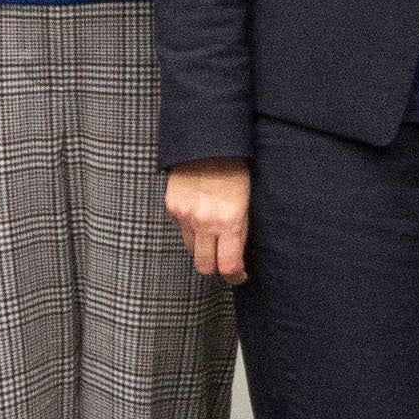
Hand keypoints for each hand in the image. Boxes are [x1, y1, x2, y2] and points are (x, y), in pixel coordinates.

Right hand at [165, 161, 252, 282]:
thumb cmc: (235, 170)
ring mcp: (186, 215)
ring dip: (202, 247)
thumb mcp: (246, 202)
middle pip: (205, 266)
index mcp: (230, 221)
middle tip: (224, 262)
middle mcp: (206, 222)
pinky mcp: (173, 207)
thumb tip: (236, 255)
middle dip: (215, 268)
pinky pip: (182, 229)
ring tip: (212, 235)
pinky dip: (191, 228)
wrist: (208, 142)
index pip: (228, 265)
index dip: (235, 276)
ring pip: (192, 249)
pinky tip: (200, 214)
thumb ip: (239, 230)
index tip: (239, 275)